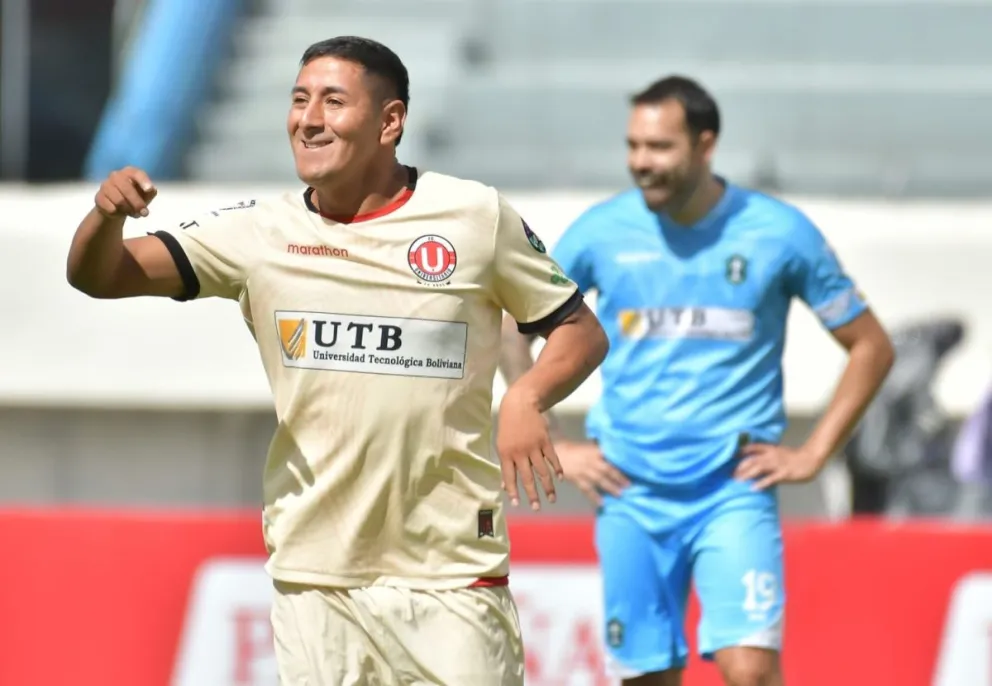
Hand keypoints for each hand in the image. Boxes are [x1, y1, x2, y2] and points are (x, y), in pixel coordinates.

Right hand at [94, 167, 157, 218]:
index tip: (149, 189)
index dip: (143, 181)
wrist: (116, 207)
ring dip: (129, 210)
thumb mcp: (146, 195)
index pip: (136, 173)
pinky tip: (120, 212)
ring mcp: (105, 185)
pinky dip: (118, 213)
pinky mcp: (99, 197)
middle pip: (128, 190)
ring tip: (133, 213)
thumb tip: (151, 190)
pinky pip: (111, 208)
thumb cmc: (135, 197)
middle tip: (144, 213)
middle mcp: (116, 175)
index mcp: (129, 172)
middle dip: (138, 203)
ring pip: (119, 201)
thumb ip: (150, 192)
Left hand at [496, 387, 562, 509]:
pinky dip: (557, 469)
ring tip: (552, 498)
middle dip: (532, 494)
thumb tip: (504, 485)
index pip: (509, 476)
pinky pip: (552, 458)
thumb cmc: (508, 426)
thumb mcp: (501, 444)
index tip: (517, 504)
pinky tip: (561, 479)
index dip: (513, 491)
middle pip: (527, 477)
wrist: (520, 404)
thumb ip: (504, 465)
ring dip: (547, 486)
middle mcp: (520, 452)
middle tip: (537, 508)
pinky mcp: (545, 441)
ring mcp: (534, 446)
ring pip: (542, 471)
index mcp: (506, 454)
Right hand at [557, 441, 629, 505]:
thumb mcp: (587, 447)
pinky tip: (601, 503)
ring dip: (609, 487)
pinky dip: (594, 496)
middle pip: (606, 469)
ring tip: (619, 494)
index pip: (609, 457)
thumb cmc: (573, 449)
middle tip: (628, 485)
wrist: (555, 454)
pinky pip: (586, 488)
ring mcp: (582, 470)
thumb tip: (614, 452)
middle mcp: (589, 460)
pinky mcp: (576, 478)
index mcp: (594, 451)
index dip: (620, 463)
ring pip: (598, 479)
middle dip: (618, 477)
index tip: (631, 468)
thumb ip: (599, 450)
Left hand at [733, 443, 824, 489]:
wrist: (811, 459)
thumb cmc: (794, 457)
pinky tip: (753, 488)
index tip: (728, 456)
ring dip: (746, 474)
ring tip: (736, 481)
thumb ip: (767, 456)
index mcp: (770, 449)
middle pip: (752, 460)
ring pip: (758, 468)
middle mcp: (772, 455)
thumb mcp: (778, 453)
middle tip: (729, 474)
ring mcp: (778, 464)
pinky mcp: (784, 474)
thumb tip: (754, 462)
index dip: (740, 451)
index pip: (752, 447)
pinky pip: (771, 479)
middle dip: (739, 467)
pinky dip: (761, 483)